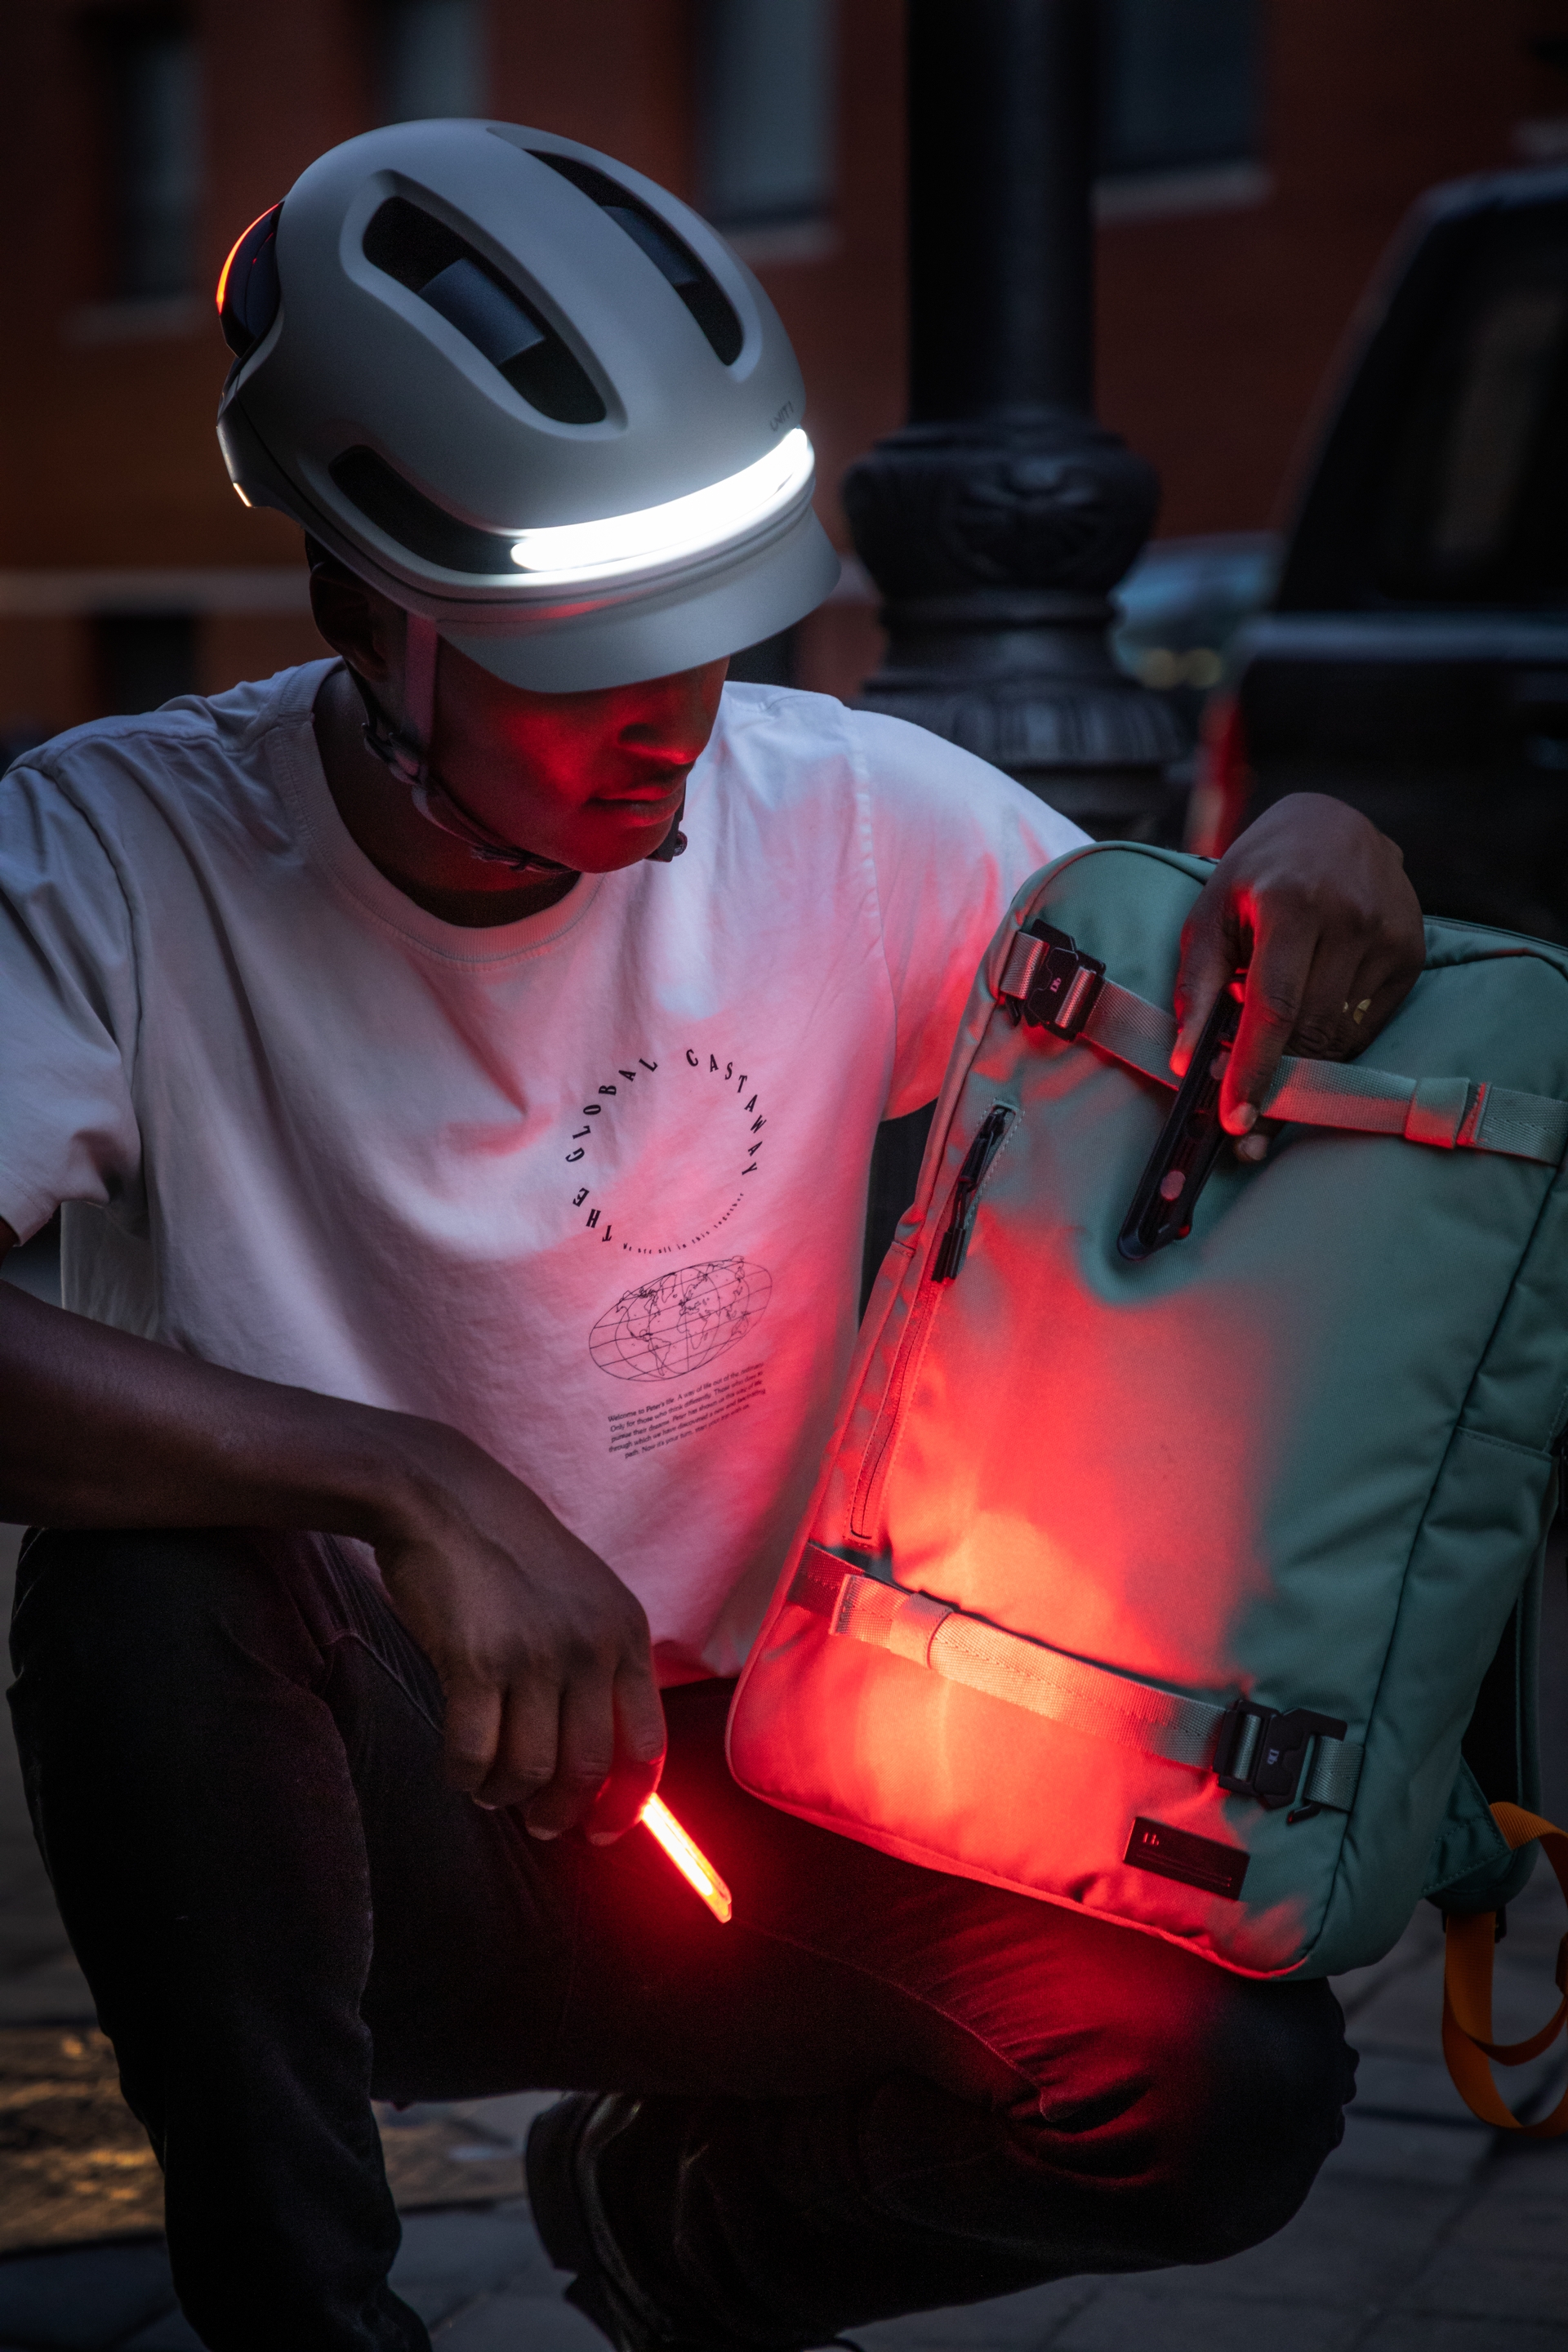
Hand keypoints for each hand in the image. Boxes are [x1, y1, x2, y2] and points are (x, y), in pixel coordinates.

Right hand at [373, 1431, 664, 1840]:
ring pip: (530, 1770)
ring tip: (491, 1789)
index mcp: (624, 1632)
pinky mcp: (476, 1661)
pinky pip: (474, 1753)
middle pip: (588, 1767)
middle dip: (563, 1812)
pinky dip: (466, 1776)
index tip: (605, 1828)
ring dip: (508, 1794)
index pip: (645, 1743)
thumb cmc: (508, 1553)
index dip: (628, 1801)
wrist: (445, 1498)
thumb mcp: (581, 1597)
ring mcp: (534, 1653)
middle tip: (541, 1825)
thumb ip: (597, 1664)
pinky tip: (462, 1770)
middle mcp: (589, 1645)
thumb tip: (591, 1762)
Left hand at [1172, 794, 1423, 1148]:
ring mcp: (1390, 935)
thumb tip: (1187, 1060)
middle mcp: (1350, 918)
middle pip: (1312, 1030)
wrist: (1332, 823)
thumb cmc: (1258, 873)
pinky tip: (1310, 1024)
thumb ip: (1196, 986)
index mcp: (1292, 903)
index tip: (1236, 1120)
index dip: (1254, 1068)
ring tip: (1270, 1072)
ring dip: (1303, 1065)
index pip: (1275, 1006)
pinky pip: (1367, 1023)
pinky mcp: (1412, 952)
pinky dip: (1333, 1038)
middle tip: (1246, 1128)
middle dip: (1277, 1084)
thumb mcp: (1211, 913)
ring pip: (1342, 1034)